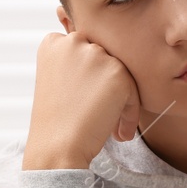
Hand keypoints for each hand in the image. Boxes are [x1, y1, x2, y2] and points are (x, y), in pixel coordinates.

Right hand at [23, 31, 142, 169]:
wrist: (57, 145)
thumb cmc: (56, 121)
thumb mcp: (57, 82)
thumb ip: (76, 66)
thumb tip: (107, 65)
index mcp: (53, 43)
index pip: (83, 50)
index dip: (88, 77)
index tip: (85, 100)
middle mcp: (73, 42)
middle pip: (103, 60)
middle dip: (105, 86)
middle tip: (99, 114)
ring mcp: (96, 55)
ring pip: (120, 75)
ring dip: (120, 99)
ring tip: (112, 128)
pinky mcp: (117, 72)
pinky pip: (133, 91)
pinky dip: (130, 113)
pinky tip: (119, 134)